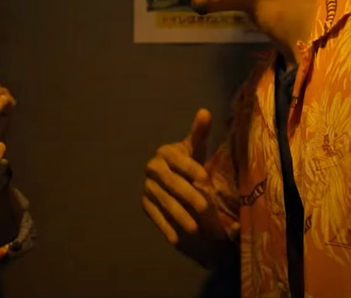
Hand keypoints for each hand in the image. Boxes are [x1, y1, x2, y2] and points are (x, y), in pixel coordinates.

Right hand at [142, 109, 237, 269]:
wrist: (174, 179)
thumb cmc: (188, 161)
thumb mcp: (195, 148)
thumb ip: (199, 133)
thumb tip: (204, 112)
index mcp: (165, 152)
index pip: (176, 159)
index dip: (190, 167)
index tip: (205, 177)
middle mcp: (152, 168)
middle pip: (170, 183)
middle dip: (188, 195)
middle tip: (205, 207)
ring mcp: (147, 187)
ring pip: (163, 202)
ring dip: (178, 216)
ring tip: (195, 229)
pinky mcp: (145, 203)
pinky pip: (155, 216)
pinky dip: (165, 227)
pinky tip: (176, 239)